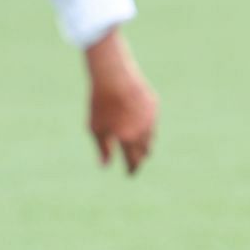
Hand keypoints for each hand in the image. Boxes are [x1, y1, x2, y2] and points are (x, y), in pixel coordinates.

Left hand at [85, 28, 156, 174]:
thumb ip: (103, 149)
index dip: (131, 169)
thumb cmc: (100, 103)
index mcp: (128, 140)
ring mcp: (151, 118)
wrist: (113, 76)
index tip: (129, 173)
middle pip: (145, 153)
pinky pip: (152, 122)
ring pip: (151, 138)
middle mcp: (143, 132)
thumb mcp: (96, 128)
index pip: (133, 162)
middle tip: (133, 161)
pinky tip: (138, 124)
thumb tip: (105, 166)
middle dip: (139, 158)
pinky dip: (146, 127)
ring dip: (144, 144)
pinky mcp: (154, 106)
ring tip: (135, 145)